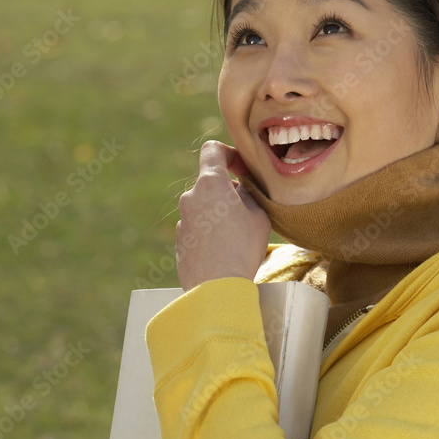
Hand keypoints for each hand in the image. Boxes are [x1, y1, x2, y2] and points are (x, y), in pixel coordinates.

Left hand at [176, 140, 270, 291]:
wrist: (217, 288)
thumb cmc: (242, 249)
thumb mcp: (259, 215)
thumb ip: (249, 194)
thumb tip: (240, 188)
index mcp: (210, 185)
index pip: (212, 150)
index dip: (230, 154)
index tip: (242, 170)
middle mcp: (191, 198)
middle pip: (210, 183)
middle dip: (228, 191)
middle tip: (248, 211)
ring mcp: (182, 220)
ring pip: (204, 207)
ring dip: (218, 214)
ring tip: (237, 237)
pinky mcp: (179, 240)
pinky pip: (197, 227)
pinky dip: (209, 232)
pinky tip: (224, 251)